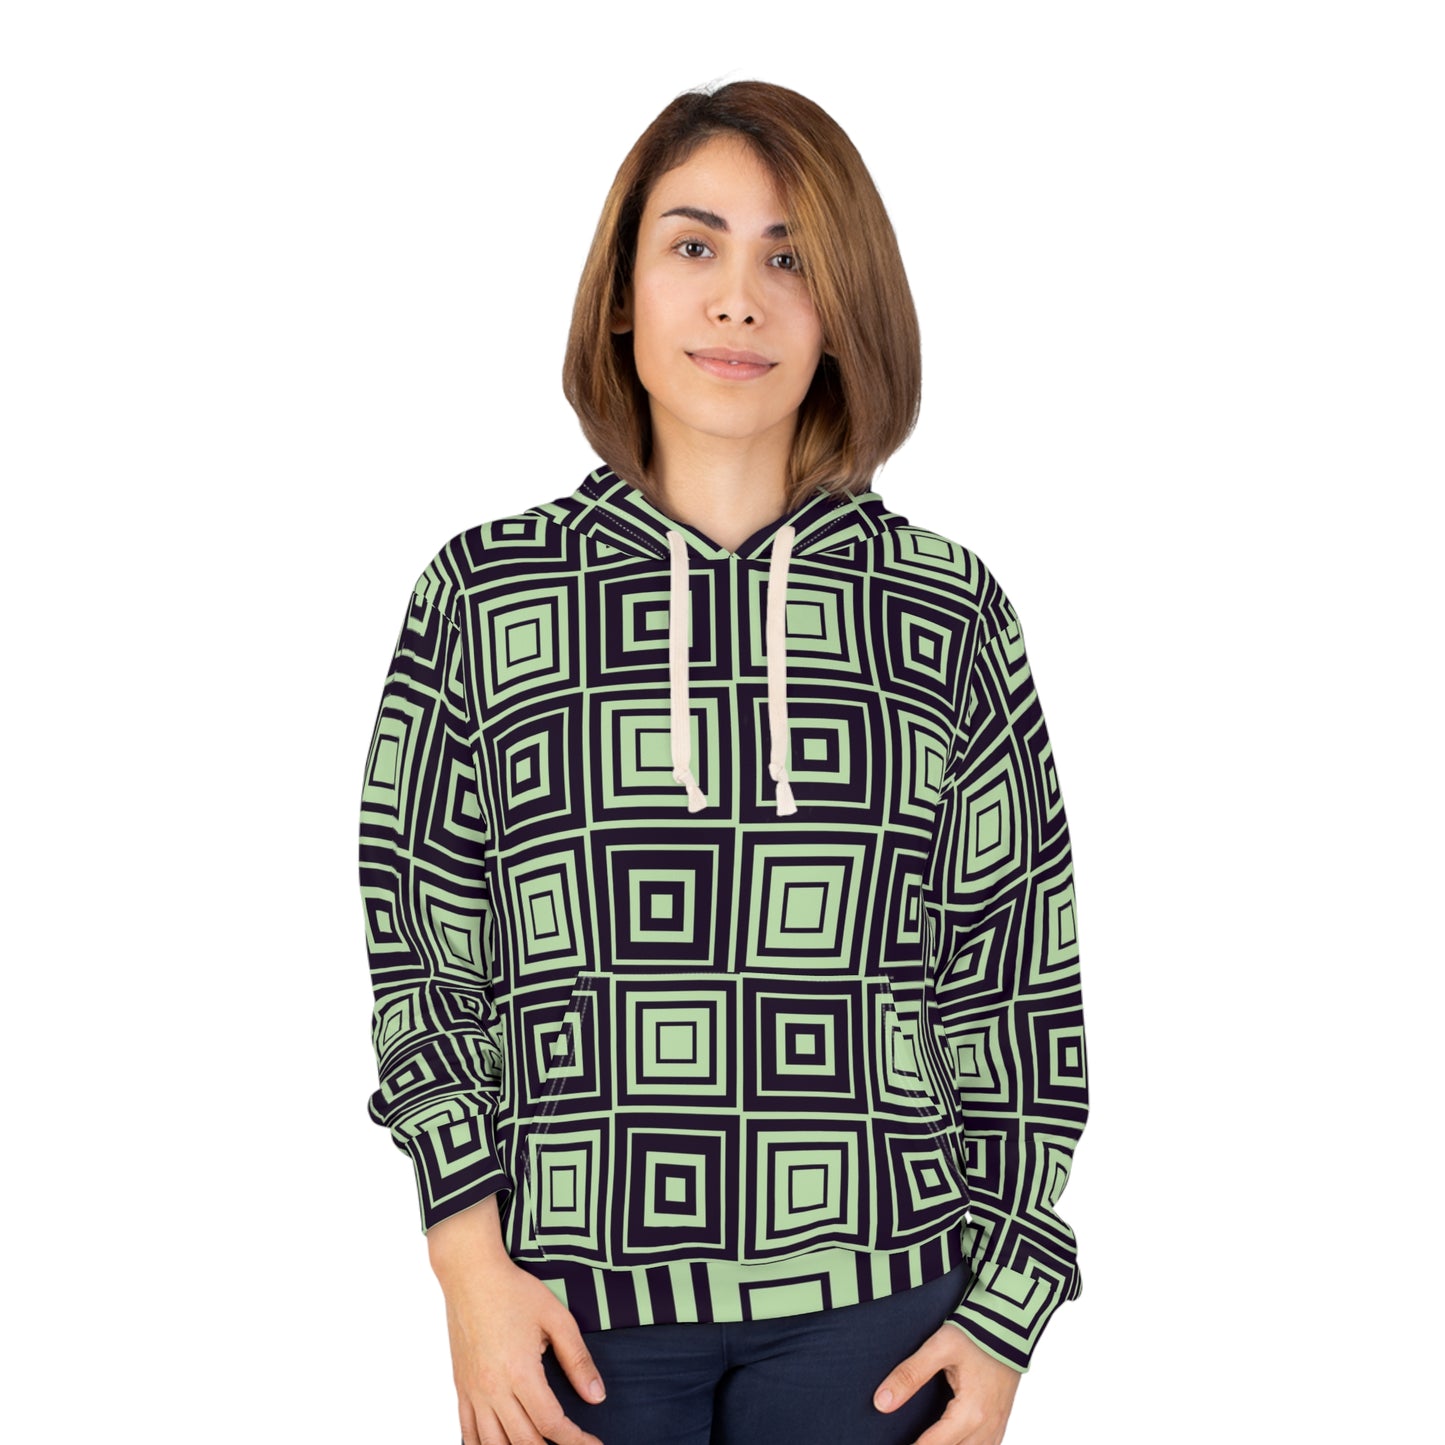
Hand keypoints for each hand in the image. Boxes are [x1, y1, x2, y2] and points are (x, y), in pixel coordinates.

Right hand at [429, 1201, 607, 1444]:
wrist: (470, 1274)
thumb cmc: (514, 1291)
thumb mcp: (556, 1318)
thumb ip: (577, 1359)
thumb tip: (597, 1396)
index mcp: (520, 1372)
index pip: (551, 1423)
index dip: (575, 1441)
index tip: (594, 1444)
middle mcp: (493, 1388)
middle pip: (523, 1441)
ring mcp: (473, 1391)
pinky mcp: (461, 1388)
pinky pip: (467, 1433)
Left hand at [872, 1322, 1021, 1444]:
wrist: (1011, 1323)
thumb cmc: (976, 1333)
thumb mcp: (938, 1348)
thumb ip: (910, 1374)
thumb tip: (882, 1402)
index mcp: (970, 1413)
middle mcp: (987, 1426)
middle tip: (907, 1441)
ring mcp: (997, 1425)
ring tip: (926, 1440)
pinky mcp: (1001, 1419)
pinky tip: (954, 1440)